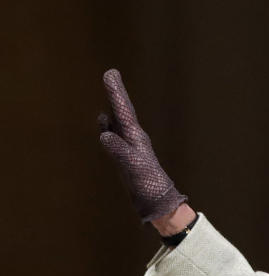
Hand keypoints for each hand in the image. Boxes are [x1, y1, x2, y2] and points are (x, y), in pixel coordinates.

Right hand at [98, 69, 186, 221]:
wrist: (157, 202)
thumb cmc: (148, 185)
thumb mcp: (133, 166)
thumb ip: (119, 150)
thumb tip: (104, 133)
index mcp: (136, 136)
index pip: (124, 110)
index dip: (116, 92)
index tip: (110, 73)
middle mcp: (133, 138)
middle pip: (122, 110)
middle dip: (115, 93)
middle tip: (110, 73)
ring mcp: (129, 147)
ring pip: (118, 121)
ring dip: (113, 106)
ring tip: (110, 91)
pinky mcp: (125, 157)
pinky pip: (115, 136)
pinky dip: (108, 126)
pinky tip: (105, 124)